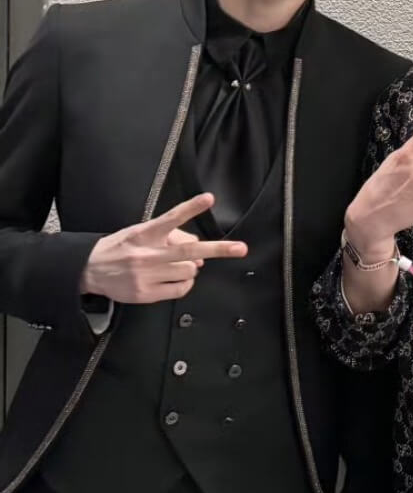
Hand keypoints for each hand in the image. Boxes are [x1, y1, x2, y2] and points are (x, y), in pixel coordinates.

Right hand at [80, 193, 246, 303]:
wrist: (91, 269)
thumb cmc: (123, 247)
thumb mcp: (143, 233)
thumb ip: (172, 235)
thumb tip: (199, 249)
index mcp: (146, 233)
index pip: (171, 218)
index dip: (191, 208)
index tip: (208, 198)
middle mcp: (147, 254)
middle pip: (188, 251)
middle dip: (218, 250)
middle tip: (240, 248)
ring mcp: (146, 275)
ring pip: (188, 271)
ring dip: (190, 268)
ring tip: (175, 266)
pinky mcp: (146, 294)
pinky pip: (180, 289)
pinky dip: (184, 283)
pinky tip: (173, 279)